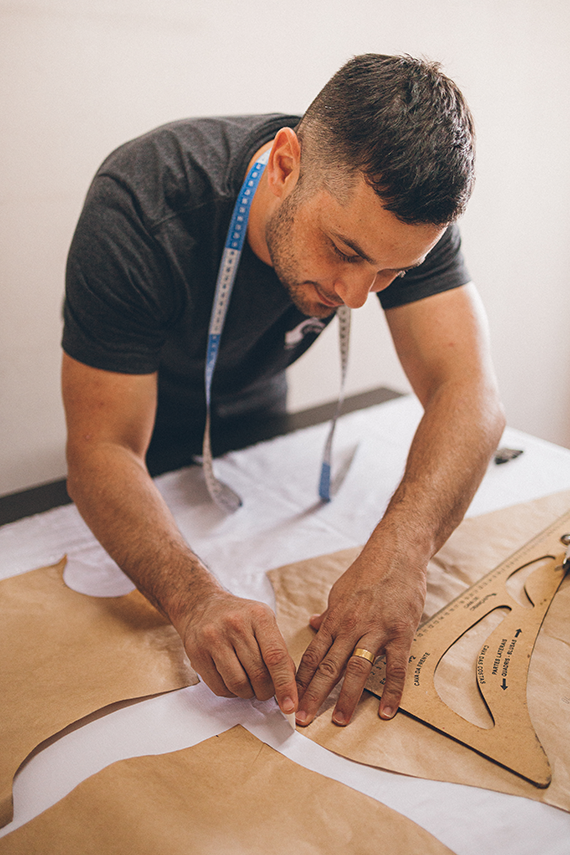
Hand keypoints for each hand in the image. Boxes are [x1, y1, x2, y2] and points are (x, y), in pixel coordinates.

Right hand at [177, 589, 297, 715]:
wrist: (201, 605)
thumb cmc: (239, 617)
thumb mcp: (263, 622)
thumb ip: (277, 650)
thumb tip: (289, 685)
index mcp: (258, 615)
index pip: (276, 656)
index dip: (285, 684)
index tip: (291, 705)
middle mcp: (235, 625)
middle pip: (258, 674)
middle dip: (267, 691)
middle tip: (267, 691)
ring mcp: (213, 638)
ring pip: (238, 684)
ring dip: (248, 693)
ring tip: (250, 685)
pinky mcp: (197, 653)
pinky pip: (219, 688)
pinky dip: (231, 693)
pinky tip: (233, 681)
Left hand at [295, 544, 425, 726]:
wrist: (397, 554)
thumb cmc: (368, 572)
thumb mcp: (340, 591)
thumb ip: (329, 612)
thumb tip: (313, 624)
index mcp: (335, 620)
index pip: (313, 655)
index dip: (300, 680)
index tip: (290, 699)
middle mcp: (351, 627)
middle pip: (329, 667)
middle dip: (315, 696)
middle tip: (303, 721)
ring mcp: (376, 631)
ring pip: (357, 670)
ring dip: (347, 698)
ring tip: (340, 721)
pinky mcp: (401, 633)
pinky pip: (395, 667)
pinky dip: (391, 691)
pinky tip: (386, 711)